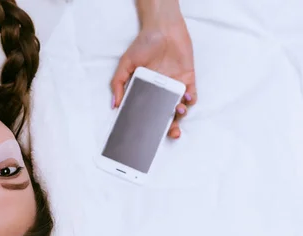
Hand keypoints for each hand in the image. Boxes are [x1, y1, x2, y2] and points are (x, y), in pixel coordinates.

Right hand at [111, 18, 195, 138]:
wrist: (162, 28)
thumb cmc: (143, 44)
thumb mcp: (125, 64)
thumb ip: (118, 84)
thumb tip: (114, 105)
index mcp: (146, 92)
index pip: (148, 113)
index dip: (149, 126)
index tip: (148, 136)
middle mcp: (161, 92)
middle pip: (166, 116)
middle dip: (170, 128)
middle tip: (171, 135)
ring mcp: (175, 87)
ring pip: (180, 109)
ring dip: (180, 115)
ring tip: (176, 113)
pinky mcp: (188, 79)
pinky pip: (191, 95)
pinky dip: (190, 100)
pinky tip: (185, 100)